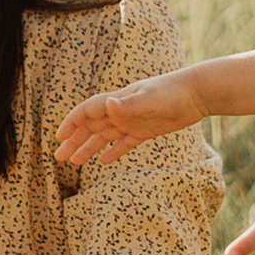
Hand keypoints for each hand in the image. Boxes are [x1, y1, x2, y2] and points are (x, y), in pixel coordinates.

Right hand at [53, 70, 199, 169]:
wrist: (196, 93)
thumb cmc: (173, 92)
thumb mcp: (151, 99)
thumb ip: (129, 104)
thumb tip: (109, 105)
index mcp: (117, 102)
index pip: (86, 112)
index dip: (71, 123)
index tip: (59, 137)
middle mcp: (120, 111)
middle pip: (90, 127)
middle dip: (73, 140)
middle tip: (58, 156)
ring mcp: (131, 121)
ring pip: (103, 136)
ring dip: (88, 148)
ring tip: (74, 162)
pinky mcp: (144, 131)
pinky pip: (123, 143)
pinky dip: (112, 151)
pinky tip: (103, 161)